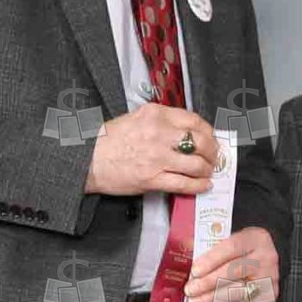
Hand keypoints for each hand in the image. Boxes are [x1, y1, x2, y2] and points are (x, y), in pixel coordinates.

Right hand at [86, 101, 221, 197]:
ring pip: (196, 164)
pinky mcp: (152, 179)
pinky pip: (184, 183)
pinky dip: (198, 186)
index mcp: (155, 115)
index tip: (211, 138)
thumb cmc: (109, 140)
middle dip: (212, 152)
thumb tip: (188, 133)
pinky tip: (203, 185)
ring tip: (207, 172)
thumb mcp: (136, 119)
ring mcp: (156, 157)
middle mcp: (158, 133)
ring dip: (207, 170)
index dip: (209, 132)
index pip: (194, 121)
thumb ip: (162, 122)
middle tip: (213, 158)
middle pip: (201, 142)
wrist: (87, 159)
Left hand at [186, 225, 279, 301]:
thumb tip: (185, 250)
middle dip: (208, 283)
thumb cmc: (243, 249)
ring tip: (196, 301)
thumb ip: (209, 244)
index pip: (232, 248)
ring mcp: (269, 278)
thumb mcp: (229, 238)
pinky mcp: (268, 295)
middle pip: (235, 271)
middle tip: (190, 290)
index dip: (211, 260)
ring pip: (240, 291)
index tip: (194, 271)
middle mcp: (266, 258)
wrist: (264, 257)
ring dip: (213, 299)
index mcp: (255, 238)